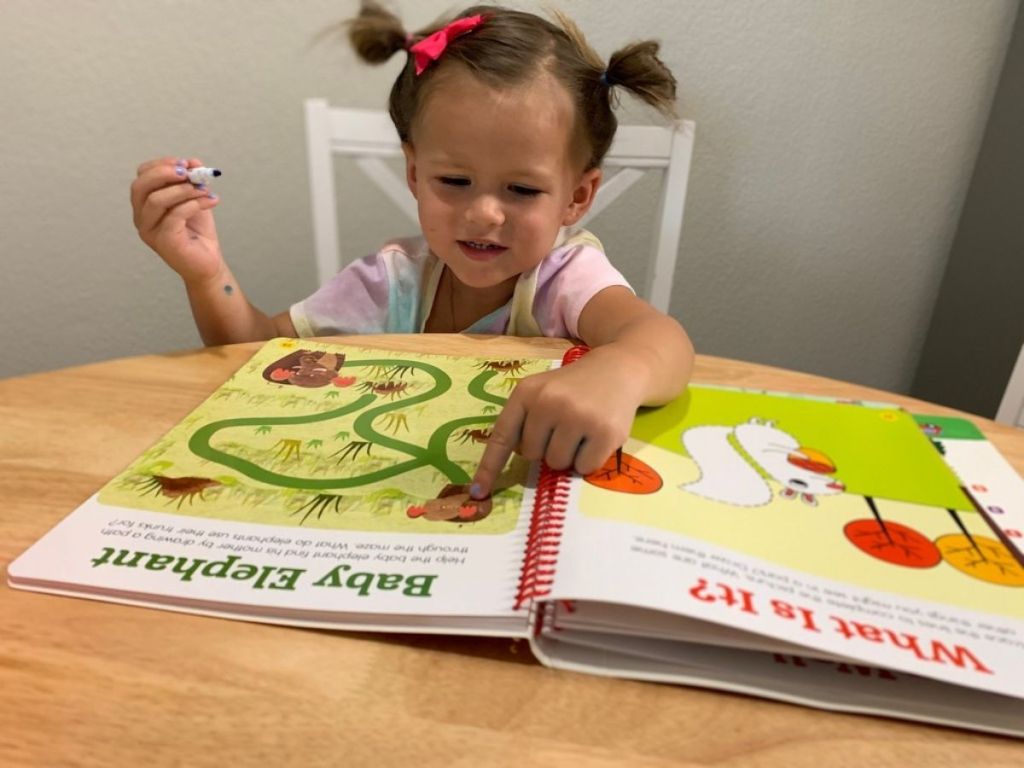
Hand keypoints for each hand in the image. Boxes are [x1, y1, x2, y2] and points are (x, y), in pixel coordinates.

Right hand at [130, 156, 222, 283]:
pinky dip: (194, 204)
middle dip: (164, 173)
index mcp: (144, 205)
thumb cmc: (198, 232)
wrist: (208, 263)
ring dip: (183, 189)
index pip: (142, 176)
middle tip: (189, 172)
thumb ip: (191, 180)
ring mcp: (149, 231)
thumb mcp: (194, 199)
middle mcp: (141, 218)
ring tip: (204, 189)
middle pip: (140, 186)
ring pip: (156, 200)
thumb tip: (193, 162)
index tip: (185, 163)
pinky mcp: (164, 241)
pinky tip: (211, 201)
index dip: (161, 165)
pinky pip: (175, 215)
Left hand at [470, 354, 642, 498]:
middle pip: (531, 455)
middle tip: (564, 426)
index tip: (478, 492)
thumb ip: (524, 421)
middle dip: (546, 447)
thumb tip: (514, 460)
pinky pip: (584, 468)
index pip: (502, 436)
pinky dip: (589, 460)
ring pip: (557, 464)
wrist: (619, 369)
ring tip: (581, 430)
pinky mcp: (605, 432)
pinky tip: (596, 437)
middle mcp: (549, 402)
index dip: (489, 467)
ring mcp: (578, 417)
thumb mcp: (542, 392)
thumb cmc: (573, 388)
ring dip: (567, 455)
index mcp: (527, 392)